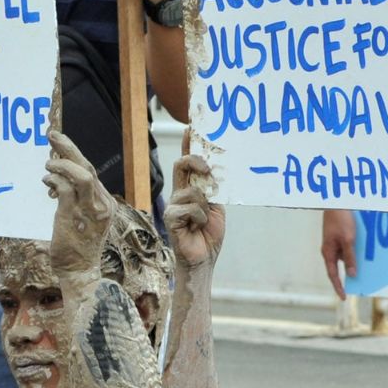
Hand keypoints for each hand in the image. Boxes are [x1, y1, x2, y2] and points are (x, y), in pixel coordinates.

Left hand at [43, 131, 116, 277]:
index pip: (91, 172)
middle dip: (68, 148)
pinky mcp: (74, 216)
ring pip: (81, 174)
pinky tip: (46, 181)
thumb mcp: (79, 219)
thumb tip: (54, 182)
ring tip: (48, 165)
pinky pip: (65, 188)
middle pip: (88, 167)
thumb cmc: (76, 247)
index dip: (74, 156)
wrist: (79, 271)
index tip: (60, 144)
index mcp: (105, 203)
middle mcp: (102, 204)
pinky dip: (54, 180)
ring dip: (61, 164)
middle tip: (52, 134)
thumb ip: (73, 199)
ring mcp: (90, 210)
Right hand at [165, 154, 224, 268]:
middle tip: (208, 169)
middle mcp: (178, 193)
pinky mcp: (170, 218)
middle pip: (180, 164)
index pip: (186, 162)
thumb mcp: (216, 206)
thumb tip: (216, 170)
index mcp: (189, 189)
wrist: (203, 259)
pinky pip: (190, 208)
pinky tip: (196, 228)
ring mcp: (173, 205)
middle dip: (196, 161)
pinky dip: (200, 218)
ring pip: (192, 191)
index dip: (187, 144)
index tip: (191, 128)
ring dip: (205, 206)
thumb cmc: (208, 234)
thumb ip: (213, 189)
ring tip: (203, 221)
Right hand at [319, 209, 356, 299]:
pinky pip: (348, 248)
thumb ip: (350, 257)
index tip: (343, 298)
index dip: (338, 287)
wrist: (337, 202)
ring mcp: (335, 243)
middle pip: (340, 267)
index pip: (333, 275)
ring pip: (345, 257)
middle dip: (349, 275)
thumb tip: (352, 274)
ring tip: (367, 265)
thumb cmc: (340, 220)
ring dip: (355, 260)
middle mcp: (330, 250)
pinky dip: (355, 251)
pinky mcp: (340, 237)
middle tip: (360, 283)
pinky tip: (365, 250)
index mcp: (328, 253)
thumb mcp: (348, 240)